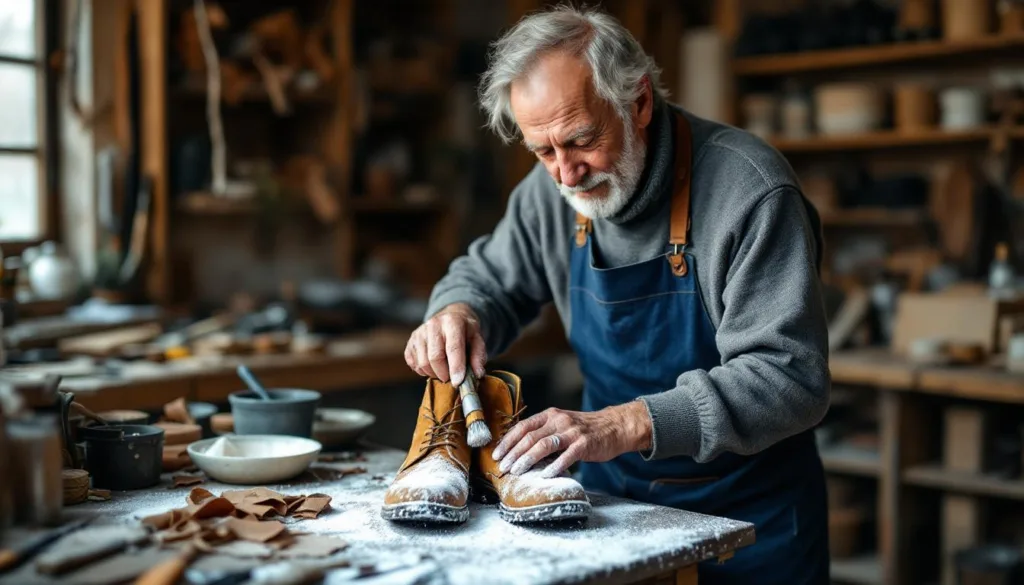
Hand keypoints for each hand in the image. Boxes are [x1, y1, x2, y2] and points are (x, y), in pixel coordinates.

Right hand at [404, 303, 486, 386]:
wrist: (450, 317)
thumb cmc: (465, 331)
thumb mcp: (477, 339)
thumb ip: (478, 356)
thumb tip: (477, 374)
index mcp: (452, 322)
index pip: (453, 348)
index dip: (455, 367)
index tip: (457, 382)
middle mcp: (433, 325)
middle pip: (435, 357)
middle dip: (444, 374)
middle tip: (451, 378)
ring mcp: (419, 333)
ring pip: (423, 363)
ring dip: (434, 374)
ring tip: (443, 371)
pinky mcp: (411, 341)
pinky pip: (413, 364)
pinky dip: (423, 371)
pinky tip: (432, 366)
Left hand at [491, 402, 651, 478]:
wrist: (614, 427)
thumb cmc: (585, 430)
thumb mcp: (561, 425)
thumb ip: (543, 433)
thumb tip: (519, 451)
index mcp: (550, 415)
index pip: (523, 426)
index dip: (508, 441)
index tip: (496, 454)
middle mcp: (559, 420)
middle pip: (530, 437)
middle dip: (514, 453)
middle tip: (503, 467)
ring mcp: (572, 432)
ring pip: (544, 445)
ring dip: (528, 459)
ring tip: (517, 471)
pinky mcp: (585, 444)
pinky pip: (567, 456)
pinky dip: (555, 466)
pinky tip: (545, 475)